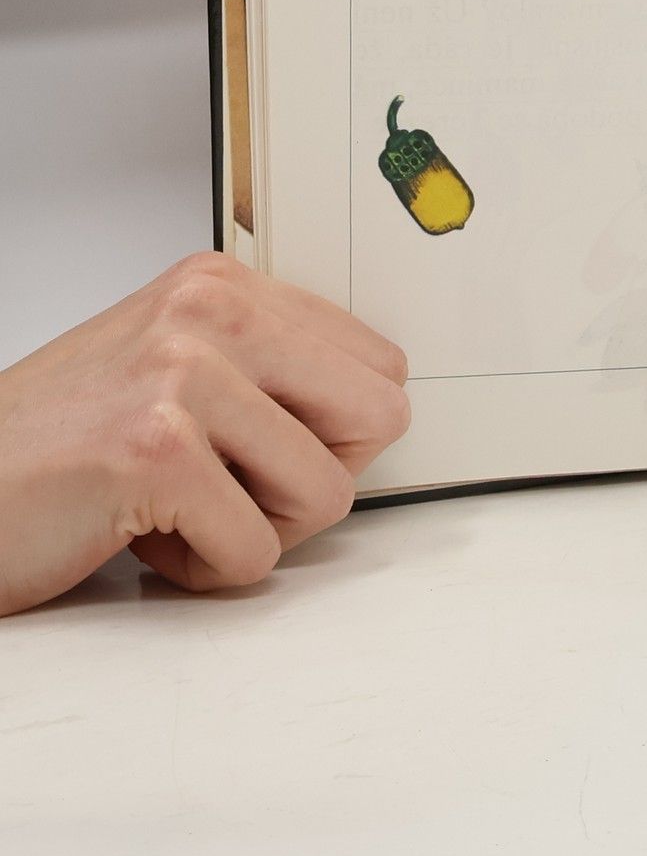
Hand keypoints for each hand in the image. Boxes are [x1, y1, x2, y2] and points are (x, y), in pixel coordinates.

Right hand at [0, 252, 409, 614]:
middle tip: (235, 491)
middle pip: (379, 416)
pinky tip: (140, 539)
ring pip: (327, 491)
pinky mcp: (157, 451)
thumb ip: (270, 369)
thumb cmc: (57, 448)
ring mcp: (183, 375)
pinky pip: (256, 550)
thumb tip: (379, 407)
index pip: (381, 364)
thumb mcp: (175, 369)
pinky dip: (205, 572)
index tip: (266, 450)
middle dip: (316, 479)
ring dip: (255, 531)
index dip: (337, 432)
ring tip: (175, 512)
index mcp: (224, 284)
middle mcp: (211, 310)